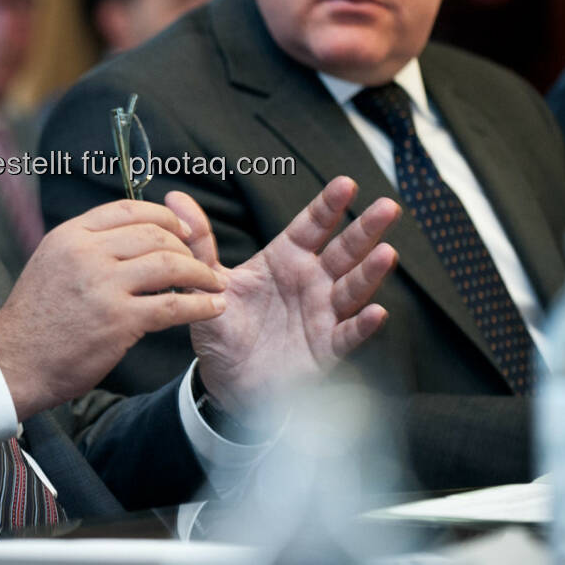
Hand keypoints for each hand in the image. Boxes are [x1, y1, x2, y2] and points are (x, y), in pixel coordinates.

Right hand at [0, 199, 227, 419]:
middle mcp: (87, 253)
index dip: (164, 215)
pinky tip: (212, 308)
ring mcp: (103, 285)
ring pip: (168, 263)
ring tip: (213, 283)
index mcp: (70, 235)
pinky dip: (200, 305)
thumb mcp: (50, 263)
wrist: (14, 363)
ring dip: (200, 273)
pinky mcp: (119, 321)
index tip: (182, 229)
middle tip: (200, 261)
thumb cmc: (34, 320)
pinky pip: (173, 305)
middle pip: (154, 233)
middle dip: (186, 245)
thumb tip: (126, 236)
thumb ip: (84, 246)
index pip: (128, 209)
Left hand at [174, 176, 399, 417]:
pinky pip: (347, 335)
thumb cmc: (223, 327)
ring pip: (352, 289)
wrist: (226, 381)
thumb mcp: (207, 282)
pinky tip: (376, 312)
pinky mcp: (326, 349)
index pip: (311, 226)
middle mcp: (310, 282)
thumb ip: (199, 242)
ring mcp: (322, 314)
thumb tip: (176, 198)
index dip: (328, 206)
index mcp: (285, 260)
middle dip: (365, 229)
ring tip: (387, 252)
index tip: (345, 184)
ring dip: (370, 272)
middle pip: (343, 251)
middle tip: (387, 207)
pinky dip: (362, 325)